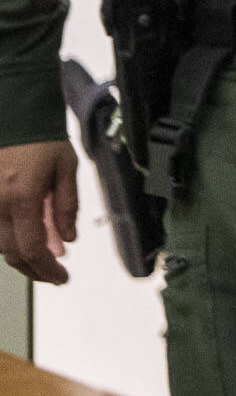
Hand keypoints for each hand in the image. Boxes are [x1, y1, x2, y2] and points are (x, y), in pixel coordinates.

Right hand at [0, 140, 78, 284]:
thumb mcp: (66, 169)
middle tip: (53, 274)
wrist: (13, 117)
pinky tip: (23, 240)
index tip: (60, 278)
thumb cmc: (41, 139)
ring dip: (20, 257)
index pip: (33, 249)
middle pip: (12, 253)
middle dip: (34, 269)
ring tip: (42, 260)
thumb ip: (66, 207)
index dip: (47, 270)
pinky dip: (7, 240)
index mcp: (23, 197)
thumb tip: (67, 240)